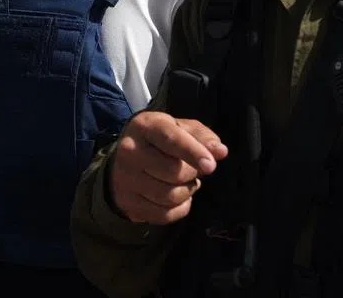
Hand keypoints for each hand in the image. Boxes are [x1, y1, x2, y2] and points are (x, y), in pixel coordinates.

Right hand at [109, 111, 227, 224]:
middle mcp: (130, 151)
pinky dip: (179, 209)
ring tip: (183, 182)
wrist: (121, 159)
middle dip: (191, 174)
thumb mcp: (178, 128)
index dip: (193, 153)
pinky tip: (177, 198)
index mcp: (145, 126)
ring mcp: (125, 179)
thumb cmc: (158, 141)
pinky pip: (164, 215)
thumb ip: (201, 136)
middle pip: (173, 172)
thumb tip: (221, 151)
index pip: (171, 140)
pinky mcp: (127, 202)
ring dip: (186, 192)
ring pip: (170, 197)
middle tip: (191, 170)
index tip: (210, 166)